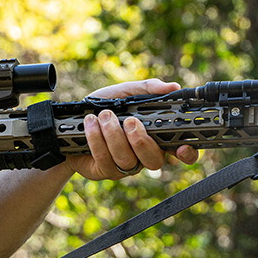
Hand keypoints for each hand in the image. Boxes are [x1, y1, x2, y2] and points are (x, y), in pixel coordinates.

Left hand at [66, 78, 199, 180]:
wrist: (71, 120)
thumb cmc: (103, 106)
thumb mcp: (125, 92)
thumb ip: (148, 89)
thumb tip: (173, 87)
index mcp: (155, 136)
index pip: (180, 151)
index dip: (187, 153)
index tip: (182, 146)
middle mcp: (143, 155)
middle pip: (154, 161)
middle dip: (142, 141)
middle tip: (130, 121)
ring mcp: (124, 166)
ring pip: (127, 160)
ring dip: (114, 135)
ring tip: (104, 116)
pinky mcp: (104, 170)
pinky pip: (105, 160)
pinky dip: (96, 138)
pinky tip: (90, 123)